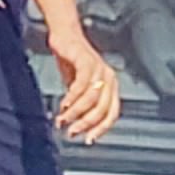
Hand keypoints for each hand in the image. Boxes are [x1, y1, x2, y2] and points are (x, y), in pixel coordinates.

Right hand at [45, 21, 122, 143]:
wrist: (64, 34)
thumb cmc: (71, 60)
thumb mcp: (78, 86)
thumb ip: (81, 104)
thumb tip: (76, 126)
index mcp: (111, 86)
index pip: (112, 113)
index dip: (101, 129)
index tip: (87, 140)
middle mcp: (109, 77)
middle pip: (102, 108)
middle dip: (85, 123)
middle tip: (71, 132)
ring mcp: (99, 68)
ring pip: (91, 98)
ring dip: (75, 112)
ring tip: (63, 119)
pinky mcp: (86, 60)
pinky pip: (81, 84)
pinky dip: (72, 97)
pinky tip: (63, 104)